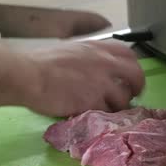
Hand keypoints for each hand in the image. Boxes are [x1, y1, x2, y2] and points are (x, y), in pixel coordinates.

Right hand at [25, 41, 144, 116]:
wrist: (28, 75)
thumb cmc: (40, 63)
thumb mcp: (70, 50)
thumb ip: (87, 58)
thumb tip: (92, 69)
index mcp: (97, 48)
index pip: (128, 54)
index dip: (132, 67)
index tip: (129, 76)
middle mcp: (104, 63)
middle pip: (135, 75)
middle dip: (137, 87)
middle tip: (130, 96)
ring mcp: (101, 83)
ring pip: (124, 98)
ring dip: (119, 106)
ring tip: (108, 111)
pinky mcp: (93, 101)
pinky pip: (107, 112)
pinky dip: (104, 117)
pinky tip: (96, 117)